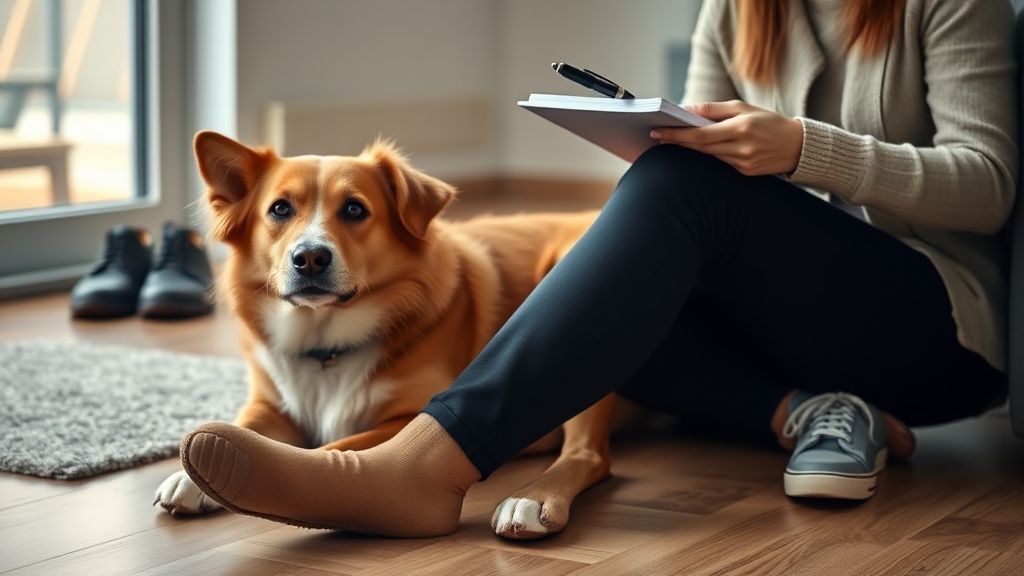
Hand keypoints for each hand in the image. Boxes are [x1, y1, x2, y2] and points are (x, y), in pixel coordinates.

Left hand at [650, 100, 803, 175]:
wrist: (798, 146)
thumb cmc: (768, 121)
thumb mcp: (744, 108)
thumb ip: (714, 110)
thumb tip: (687, 110)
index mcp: (740, 128)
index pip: (700, 134)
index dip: (677, 134)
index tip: (658, 132)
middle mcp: (741, 148)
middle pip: (700, 147)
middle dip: (677, 142)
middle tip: (656, 137)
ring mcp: (743, 163)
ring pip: (708, 156)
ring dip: (689, 149)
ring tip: (671, 141)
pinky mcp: (746, 173)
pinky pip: (721, 163)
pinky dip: (708, 155)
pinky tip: (697, 150)